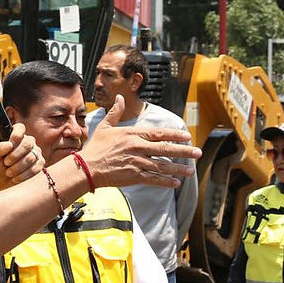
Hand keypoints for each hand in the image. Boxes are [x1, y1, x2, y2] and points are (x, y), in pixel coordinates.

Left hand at [0, 123, 43, 190]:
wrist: (4, 180)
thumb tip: (8, 145)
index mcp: (16, 136)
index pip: (20, 128)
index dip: (16, 135)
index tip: (10, 145)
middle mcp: (28, 142)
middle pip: (27, 143)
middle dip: (15, 155)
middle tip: (6, 162)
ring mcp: (36, 152)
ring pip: (31, 157)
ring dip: (18, 167)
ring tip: (9, 172)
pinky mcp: (40, 163)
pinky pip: (35, 168)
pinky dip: (24, 174)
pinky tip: (16, 178)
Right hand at [79, 95, 199, 188]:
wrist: (86, 168)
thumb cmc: (95, 148)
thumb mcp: (105, 127)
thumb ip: (116, 112)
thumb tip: (119, 98)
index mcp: (133, 134)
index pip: (159, 133)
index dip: (174, 135)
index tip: (187, 136)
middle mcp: (137, 147)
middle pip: (165, 149)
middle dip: (184, 151)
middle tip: (197, 153)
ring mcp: (136, 162)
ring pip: (162, 166)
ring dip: (178, 169)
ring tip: (191, 171)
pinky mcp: (134, 176)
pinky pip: (154, 180)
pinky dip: (166, 182)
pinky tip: (176, 183)